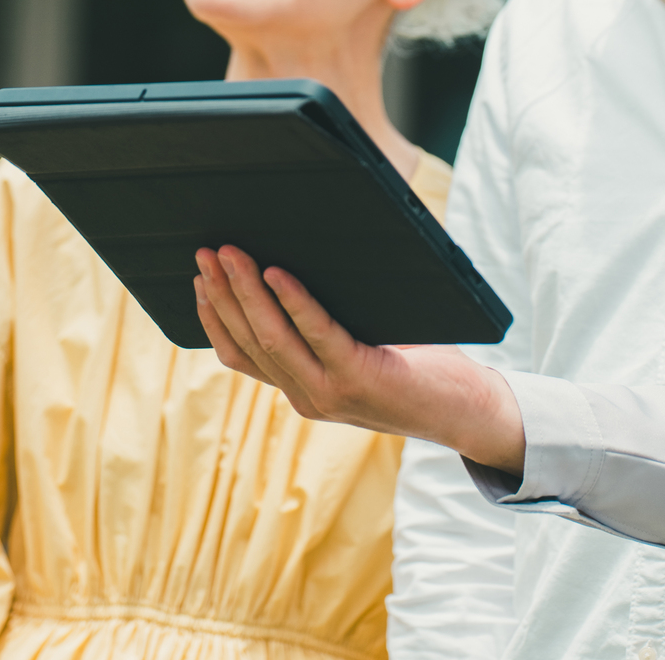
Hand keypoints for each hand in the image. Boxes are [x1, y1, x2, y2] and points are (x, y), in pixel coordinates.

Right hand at [194, 245, 526, 472]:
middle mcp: (307, 398)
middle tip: (204, 252)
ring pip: (272, 338)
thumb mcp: (360, 351)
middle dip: (222, 293)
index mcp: (301, 392)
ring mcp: (329, 393)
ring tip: (230, 253)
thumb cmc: (418, 371)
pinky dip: (294, 302)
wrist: (465, 412)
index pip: (240, 356)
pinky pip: (317, 333)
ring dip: (246, 292)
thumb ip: (327, 330)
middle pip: (248, 341)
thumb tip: (296, 266)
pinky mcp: (359, 379)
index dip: (214, 318)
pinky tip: (278, 273)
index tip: (198, 280)